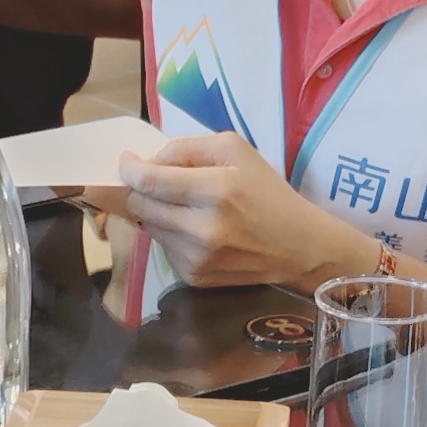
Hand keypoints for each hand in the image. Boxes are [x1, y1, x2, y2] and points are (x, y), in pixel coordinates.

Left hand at [106, 131, 359, 291]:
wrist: (298, 247)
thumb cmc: (268, 192)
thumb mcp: (236, 150)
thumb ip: (187, 148)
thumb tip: (148, 163)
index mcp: (216, 190)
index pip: (149, 182)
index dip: (129, 169)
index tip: (127, 162)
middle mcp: (202, 229)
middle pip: (141, 205)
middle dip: (142, 189)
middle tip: (159, 181)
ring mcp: (197, 258)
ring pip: (148, 226)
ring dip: (158, 212)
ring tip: (187, 206)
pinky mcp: (194, 278)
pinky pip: (163, 248)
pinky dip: (171, 234)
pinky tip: (197, 229)